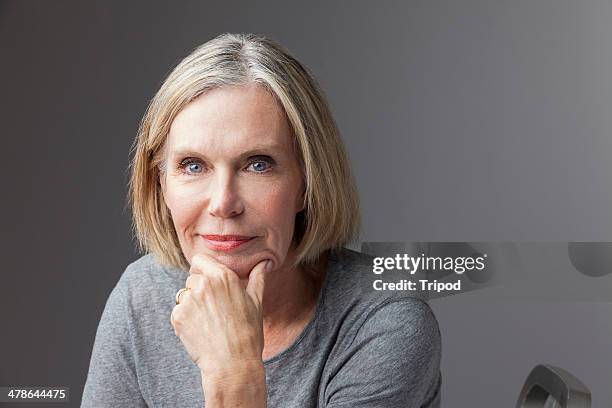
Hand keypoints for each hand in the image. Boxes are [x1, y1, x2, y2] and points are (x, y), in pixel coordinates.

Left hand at [170, 253, 270, 377]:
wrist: (233, 364)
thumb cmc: (248, 332)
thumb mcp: (256, 302)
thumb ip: (258, 278)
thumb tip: (264, 263)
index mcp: (223, 276)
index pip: (200, 260)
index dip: (203, 270)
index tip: (210, 283)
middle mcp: (204, 284)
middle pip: (192, 278)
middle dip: (199, 289)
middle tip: (213, 309)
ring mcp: (189, 300)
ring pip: (184, 295)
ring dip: (192, 304)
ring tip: (208, 322)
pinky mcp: (178, 316)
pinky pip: (178, 312)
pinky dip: (185, 320)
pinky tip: (201, 331)